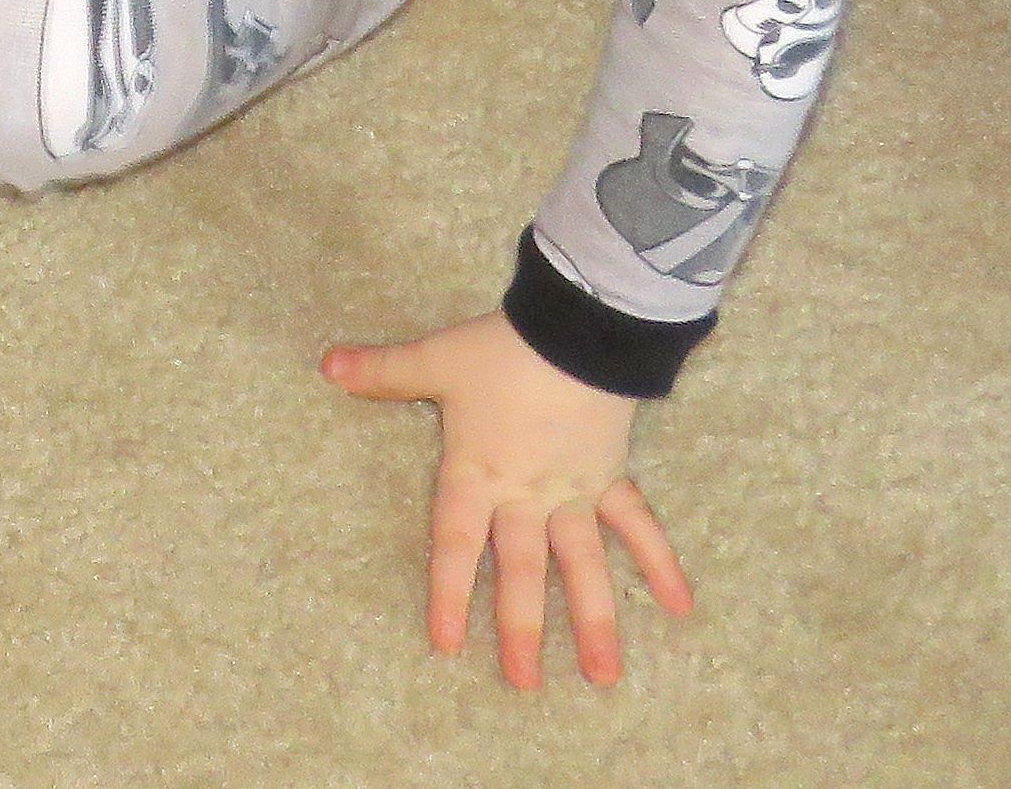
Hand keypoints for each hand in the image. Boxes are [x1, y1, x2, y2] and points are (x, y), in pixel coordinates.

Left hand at [324, 312, 693, 688]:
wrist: (580, 325)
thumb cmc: (504, 346)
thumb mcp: (438, 358)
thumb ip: (385, 370)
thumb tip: (328, 363)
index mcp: (478, 472)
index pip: (457, 544)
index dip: (450, 593)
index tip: (447, 644)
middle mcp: (526, 494)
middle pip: (522, 570)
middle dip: (521, 628)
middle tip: (524, 684)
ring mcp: (574, 490)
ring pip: (584, 565)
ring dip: (595, 620)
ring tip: (603, 676)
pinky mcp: (612, 474)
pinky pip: (638, 524)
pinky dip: (662, 562)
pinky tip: (682, 606)